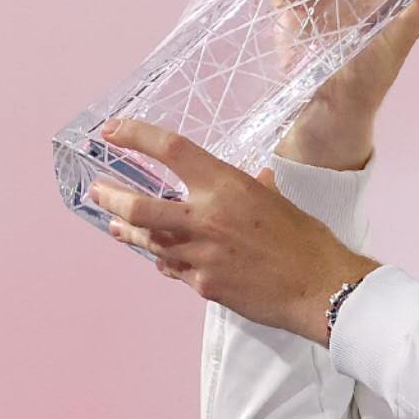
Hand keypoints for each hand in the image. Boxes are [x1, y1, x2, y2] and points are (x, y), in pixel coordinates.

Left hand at [88, 119, 380, 343]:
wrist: (320, 287)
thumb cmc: (306, 240)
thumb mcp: (274, 199)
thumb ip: (246, 190)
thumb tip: (248, 182)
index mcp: (227, 186)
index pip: (172, 150)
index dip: (137, 136)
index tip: (113, 130)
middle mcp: (207, 217)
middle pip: (139, 206)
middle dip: (111, 197)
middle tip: (98, 191)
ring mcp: (201, 255)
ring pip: (149, 242)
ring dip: (129, 233)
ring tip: (116, 226)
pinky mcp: (204, 286)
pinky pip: (172, 269)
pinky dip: (164, 261)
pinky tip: (160, 259)